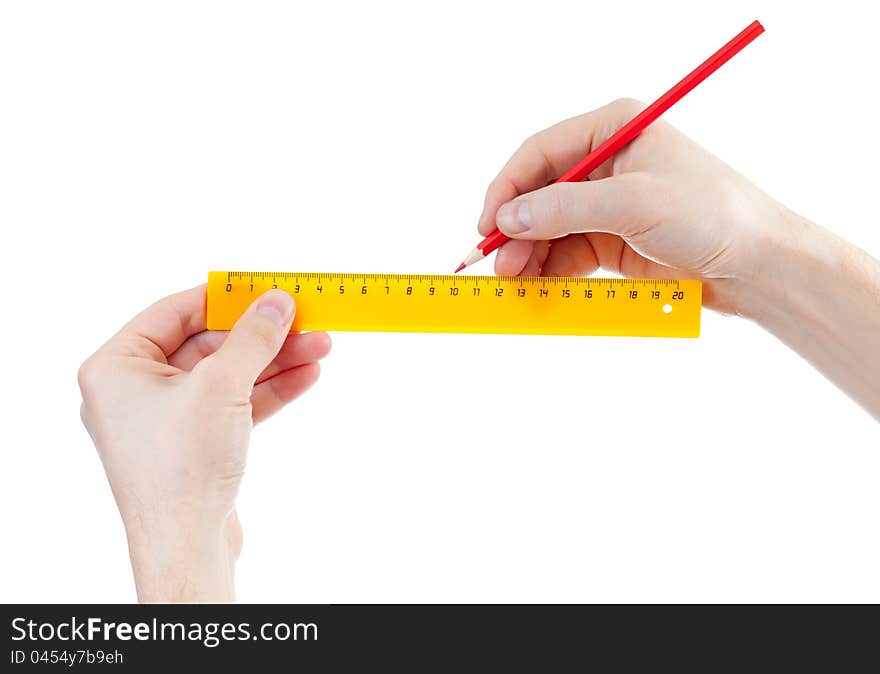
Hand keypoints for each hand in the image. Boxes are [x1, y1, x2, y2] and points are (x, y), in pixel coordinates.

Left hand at [78, 286, 330, 600]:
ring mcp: (167, 418)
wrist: (186, 547)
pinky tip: (305, 378)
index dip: (224, 299)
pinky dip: (268, 391)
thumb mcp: (220, 387)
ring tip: (320, 348)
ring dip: (275, 362)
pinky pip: (233, 403)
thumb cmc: (180, 470)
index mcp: (117, 367)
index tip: (265, 290)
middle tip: (305, 322)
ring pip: (227, 375)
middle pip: (209, 344)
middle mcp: (136, 390)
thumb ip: (252, 338)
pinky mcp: (195, 442)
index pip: (174, 312)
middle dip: (263, 336)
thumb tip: (277, 302)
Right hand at [478, 98, 803, 313]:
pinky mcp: (613, 241)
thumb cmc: (712, 215)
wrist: (757, 266)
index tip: (488, 225)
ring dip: (528, 255)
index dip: (508, 188)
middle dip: (517, 231)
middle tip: (500, 266)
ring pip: (549, 228)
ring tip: (516, 283)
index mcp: (614, 131)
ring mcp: (608, 205)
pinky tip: (538, 288)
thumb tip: (508, 219)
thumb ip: (566, 207)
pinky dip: (549, 272)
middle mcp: (606, 164)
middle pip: (540, 194)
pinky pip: (567, 254)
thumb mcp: (634, 203)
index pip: (541, 153)